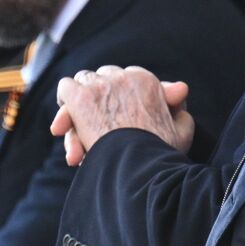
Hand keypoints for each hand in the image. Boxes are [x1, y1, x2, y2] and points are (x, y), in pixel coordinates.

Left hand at [52, 66, 193, 165]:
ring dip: (79, 107)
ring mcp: (101, 86)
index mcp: (147, 82)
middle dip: (98, 101)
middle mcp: (124, 78)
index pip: (126, 78)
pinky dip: (64, 102)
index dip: (120, 97)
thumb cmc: (162, 155)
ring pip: (83, 83)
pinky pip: (66, 88)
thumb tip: (181, 89)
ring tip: (76, 136)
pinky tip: (63, 124)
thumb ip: (178, 108)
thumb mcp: (181, 129)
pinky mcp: (81, 98)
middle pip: (103, 79)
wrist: (141, 167)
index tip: (119, 116)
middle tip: (93, 129)